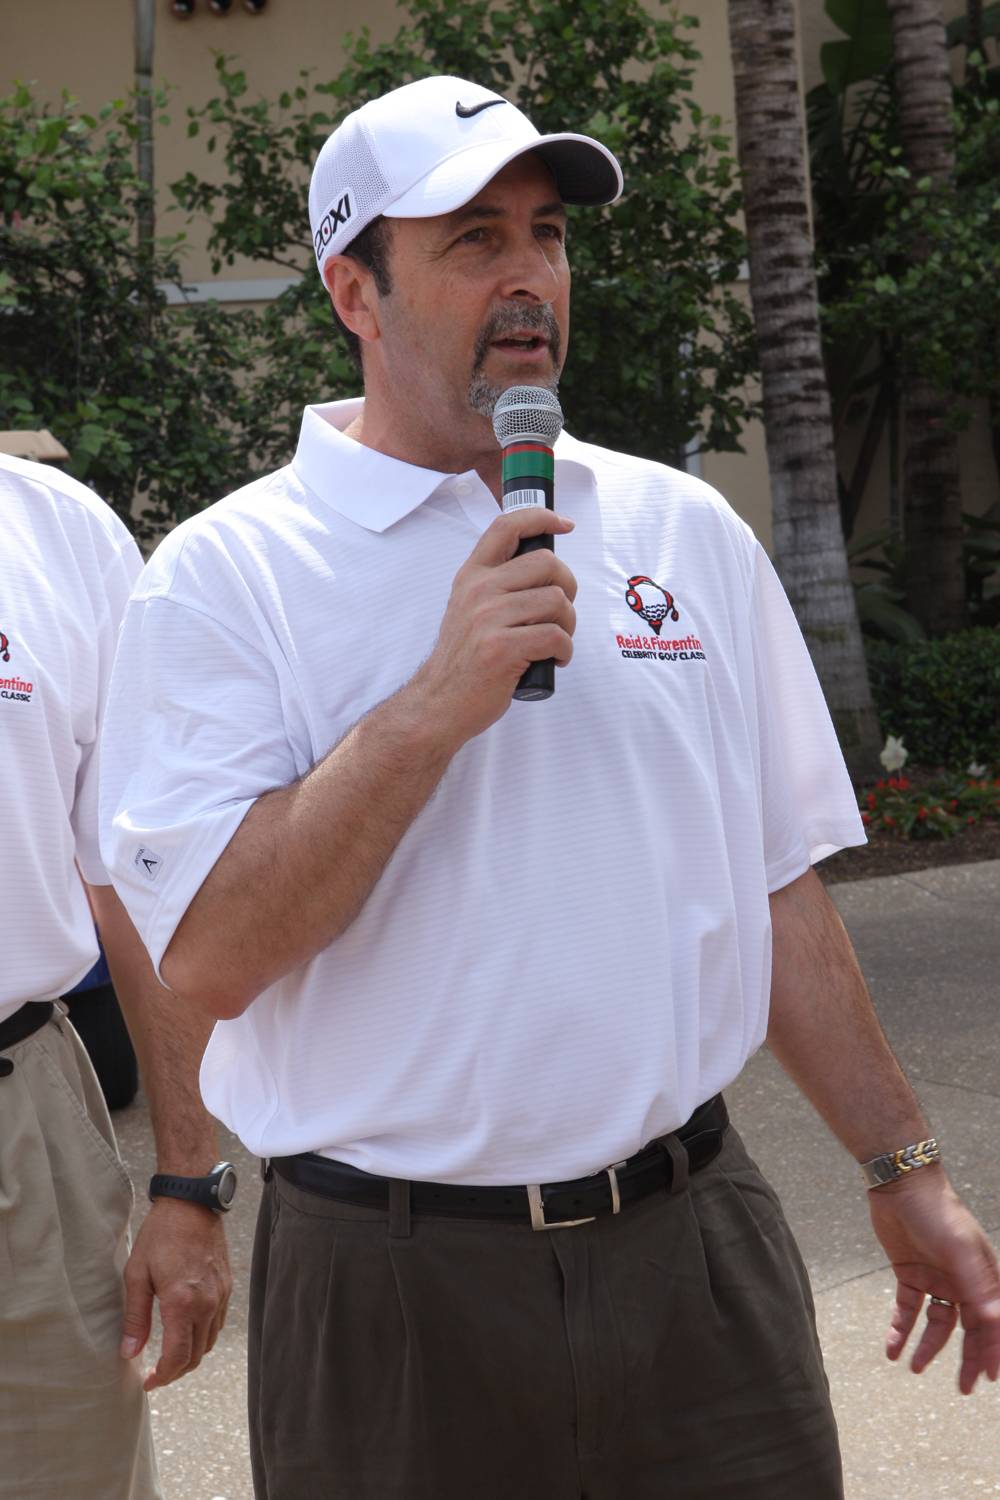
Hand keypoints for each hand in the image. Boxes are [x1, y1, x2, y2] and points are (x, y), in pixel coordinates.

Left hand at [120, 1198, 231, 1390]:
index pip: (177, 1357)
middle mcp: (207, 1303)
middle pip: (197, 1355)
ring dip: (191, 1356)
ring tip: (171, 1356)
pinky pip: (218, 1323)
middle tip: (156, 1374)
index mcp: (182, 1303)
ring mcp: (220, 1295)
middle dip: (176, 1371)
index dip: (163, 1376)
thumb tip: (130, 1352)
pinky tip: (188, 1331)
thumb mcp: (137, 1274)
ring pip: (210, 1342)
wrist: (193, 1203)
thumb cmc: (161, 1234)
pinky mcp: (227, 1286)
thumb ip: (135, 1317)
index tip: (148, 1382)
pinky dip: (204, 1336)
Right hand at [412, 507, 576, 744]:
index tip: (564, 524)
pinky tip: (554, 660)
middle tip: (560, 614)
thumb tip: (545, 567)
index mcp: (471, 576)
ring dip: (568, 625)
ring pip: (557, 601)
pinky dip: (565, 651)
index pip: (506, 527)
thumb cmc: (466, 659)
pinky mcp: (501, 648)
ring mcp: (488, 619)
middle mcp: (478, 590)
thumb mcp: (470, 609)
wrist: (440, 703)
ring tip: (556, 641)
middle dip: (568, 588)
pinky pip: (556, 637)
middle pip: (547, 564)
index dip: (541, 517)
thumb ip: (497, 585)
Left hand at [868, 1166, 999, 1392]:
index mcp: (983, 1276)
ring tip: (914, 1368)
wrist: (901, 1184)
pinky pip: (907, 1309)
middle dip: (969, 1357)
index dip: (994, 1349)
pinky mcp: (909, 1273)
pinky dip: (900, 1329)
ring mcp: (936, 1278)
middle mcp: (962, 1280)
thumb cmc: (938, 1213)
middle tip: (964, 1387)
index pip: (993, 1322)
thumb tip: (995, 1323)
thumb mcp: (960, 1251)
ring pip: (937, 1323)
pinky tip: (891, 1348)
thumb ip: (978, 1287)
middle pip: (969, 1328)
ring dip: (928, 1347)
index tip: (990, 1378)